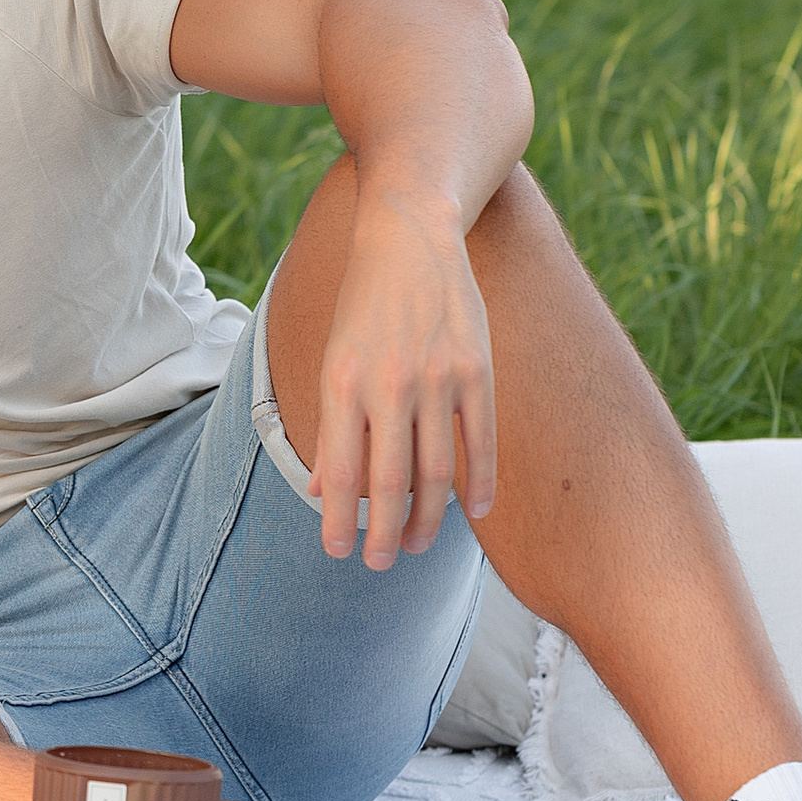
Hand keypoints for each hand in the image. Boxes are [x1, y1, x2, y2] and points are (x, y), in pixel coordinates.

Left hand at [310, 192, 498, 570]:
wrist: (409, 237)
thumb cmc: (363, 303)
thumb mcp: (332, 356)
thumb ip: (331, 424)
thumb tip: (321, 489)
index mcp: (342, 380)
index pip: (341, 469)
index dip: (340, 518)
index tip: (337, 551)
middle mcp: (388, 383)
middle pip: (390, 481)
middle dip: (382, 531)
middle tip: (379, 564)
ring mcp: (437, 379)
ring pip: (437, 471)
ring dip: (427, 519)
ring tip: (415, 545)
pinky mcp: (476, 371)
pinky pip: (480, 442)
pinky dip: (479, 484)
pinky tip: (473, 513)